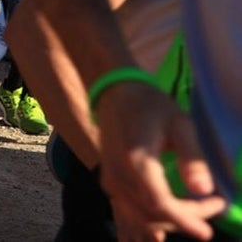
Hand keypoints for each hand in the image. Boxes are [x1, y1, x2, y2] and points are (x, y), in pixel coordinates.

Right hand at [96, 82, 225, 240]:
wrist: (116, 94)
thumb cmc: (151, 105)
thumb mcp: (180, 123)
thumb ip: (192, 157)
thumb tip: (204, 189)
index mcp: (137, 162)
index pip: (161, 204)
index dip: (187, 220)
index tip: (210, 230)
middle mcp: (119, 176)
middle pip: (152, 214)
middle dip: (185, 218)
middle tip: (213, 206)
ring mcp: (111, 181)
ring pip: (139, 217)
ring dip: (168, 223)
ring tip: (194, 216)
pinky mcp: (109, 182)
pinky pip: (126, 212)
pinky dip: (145, 223)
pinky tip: (159, 231)